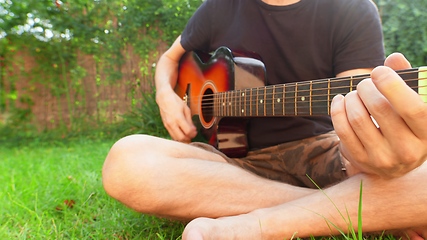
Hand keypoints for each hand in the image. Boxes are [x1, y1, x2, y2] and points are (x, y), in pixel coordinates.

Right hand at [156, 88, 196, 141]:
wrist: (164, 98)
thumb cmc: (176, 102)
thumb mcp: (186, 109)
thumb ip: (190, 120)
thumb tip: (193, 130)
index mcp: (178, 118)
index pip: (187, 131)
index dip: (193, 134)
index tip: (195, 132)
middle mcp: (172, 123)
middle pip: (181, 137)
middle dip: (188, 138)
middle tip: (192, 135)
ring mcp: (167, 125)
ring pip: (175, 138)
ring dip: (183, 139)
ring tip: (187, 135)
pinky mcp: (165, 126)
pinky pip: (172, 134)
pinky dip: (177, 136)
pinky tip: (181, 133)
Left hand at [331, 53, 426, 177]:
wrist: (395, 159)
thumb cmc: (405, 120)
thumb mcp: (413, 101)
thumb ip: (406, 78)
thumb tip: (394, 57)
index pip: (413, 108)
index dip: (392, 85)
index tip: (378, 71)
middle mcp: (408, 150)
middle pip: (380, 108)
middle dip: (366, 88)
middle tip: (364, 83)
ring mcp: (383, 158)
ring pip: (358, 118)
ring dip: (351, 98)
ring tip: (354, 93)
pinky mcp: (361, 160)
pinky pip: (343, 130)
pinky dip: (337, 110)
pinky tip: (340, 100)